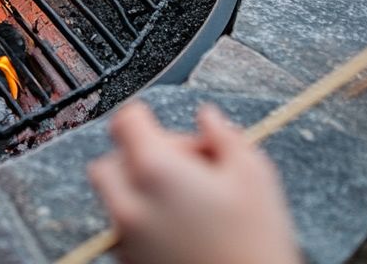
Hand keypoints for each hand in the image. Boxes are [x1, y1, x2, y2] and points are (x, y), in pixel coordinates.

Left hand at [88, 103, 299, 263]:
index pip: (125, 122)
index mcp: (155, 171)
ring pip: (116, 197)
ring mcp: (126, 238)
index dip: (145, 118)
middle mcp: (130, 203)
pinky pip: (125, 230)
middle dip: (138, 158)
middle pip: (111, 161)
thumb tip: (207, 116)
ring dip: (140, 190)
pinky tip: (182, 230)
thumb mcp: (253, 175)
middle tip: (182, 170)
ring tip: (186, 204)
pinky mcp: (130, 263)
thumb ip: (224, 136)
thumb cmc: (255, 242)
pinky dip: (143, 222)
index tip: (164, 128)